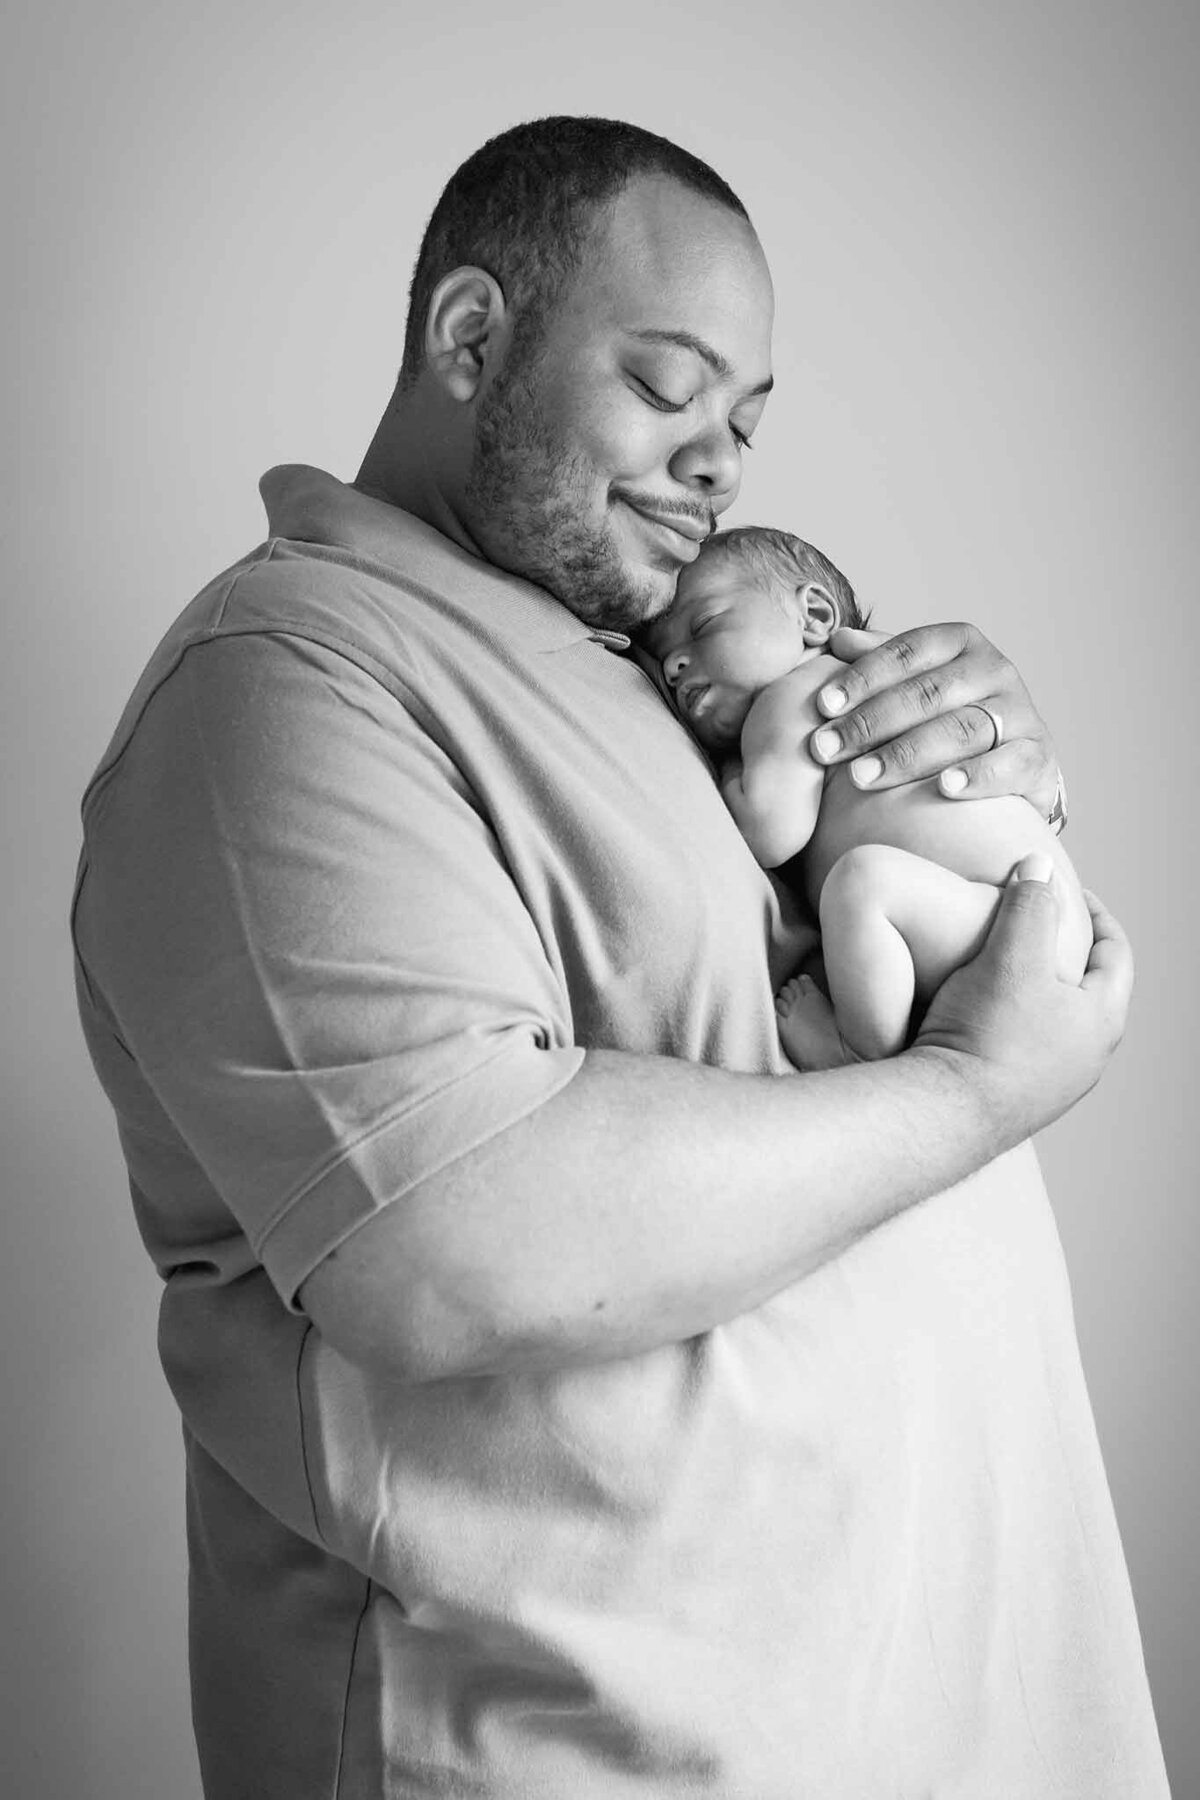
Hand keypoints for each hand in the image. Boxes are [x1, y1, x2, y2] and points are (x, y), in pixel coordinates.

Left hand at [810, 623, 1058, 815]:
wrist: (1013, 762)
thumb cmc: (947, 717)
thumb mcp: (914, 683)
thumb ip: (880, 662)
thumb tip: (837, 640)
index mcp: (960, 643)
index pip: (907, 652)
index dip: (863, 676)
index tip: (821, 705)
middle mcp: (995, 669)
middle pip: (928, 693)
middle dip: (871, 722)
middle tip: (825, 748)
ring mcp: (1020, 712)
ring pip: (962, 729)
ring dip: (907, 754)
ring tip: (861, 777)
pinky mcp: (1039, 756)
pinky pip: (1010, 763)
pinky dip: (977, 776)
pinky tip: (943, 788)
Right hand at [914, 859, 1132, 1141]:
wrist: (944, 1115)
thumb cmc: (986, 1034)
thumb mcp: (1011, 956)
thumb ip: (1028, 906)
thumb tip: (1038, 865)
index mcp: (1101, 1020)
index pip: (1116, 954)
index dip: (1094, 914)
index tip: (1063, 891)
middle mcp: (1087, 1057)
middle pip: (1088, 988)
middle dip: (1064, 951)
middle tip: (1032, 924)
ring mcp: (1054, 1085)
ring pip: (1054, 1020)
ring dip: (1035, 989)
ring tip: (1001, 964)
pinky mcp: (1017, 1101)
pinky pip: (1025, 1047)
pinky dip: (1011, 1020)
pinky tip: (976, 1011)